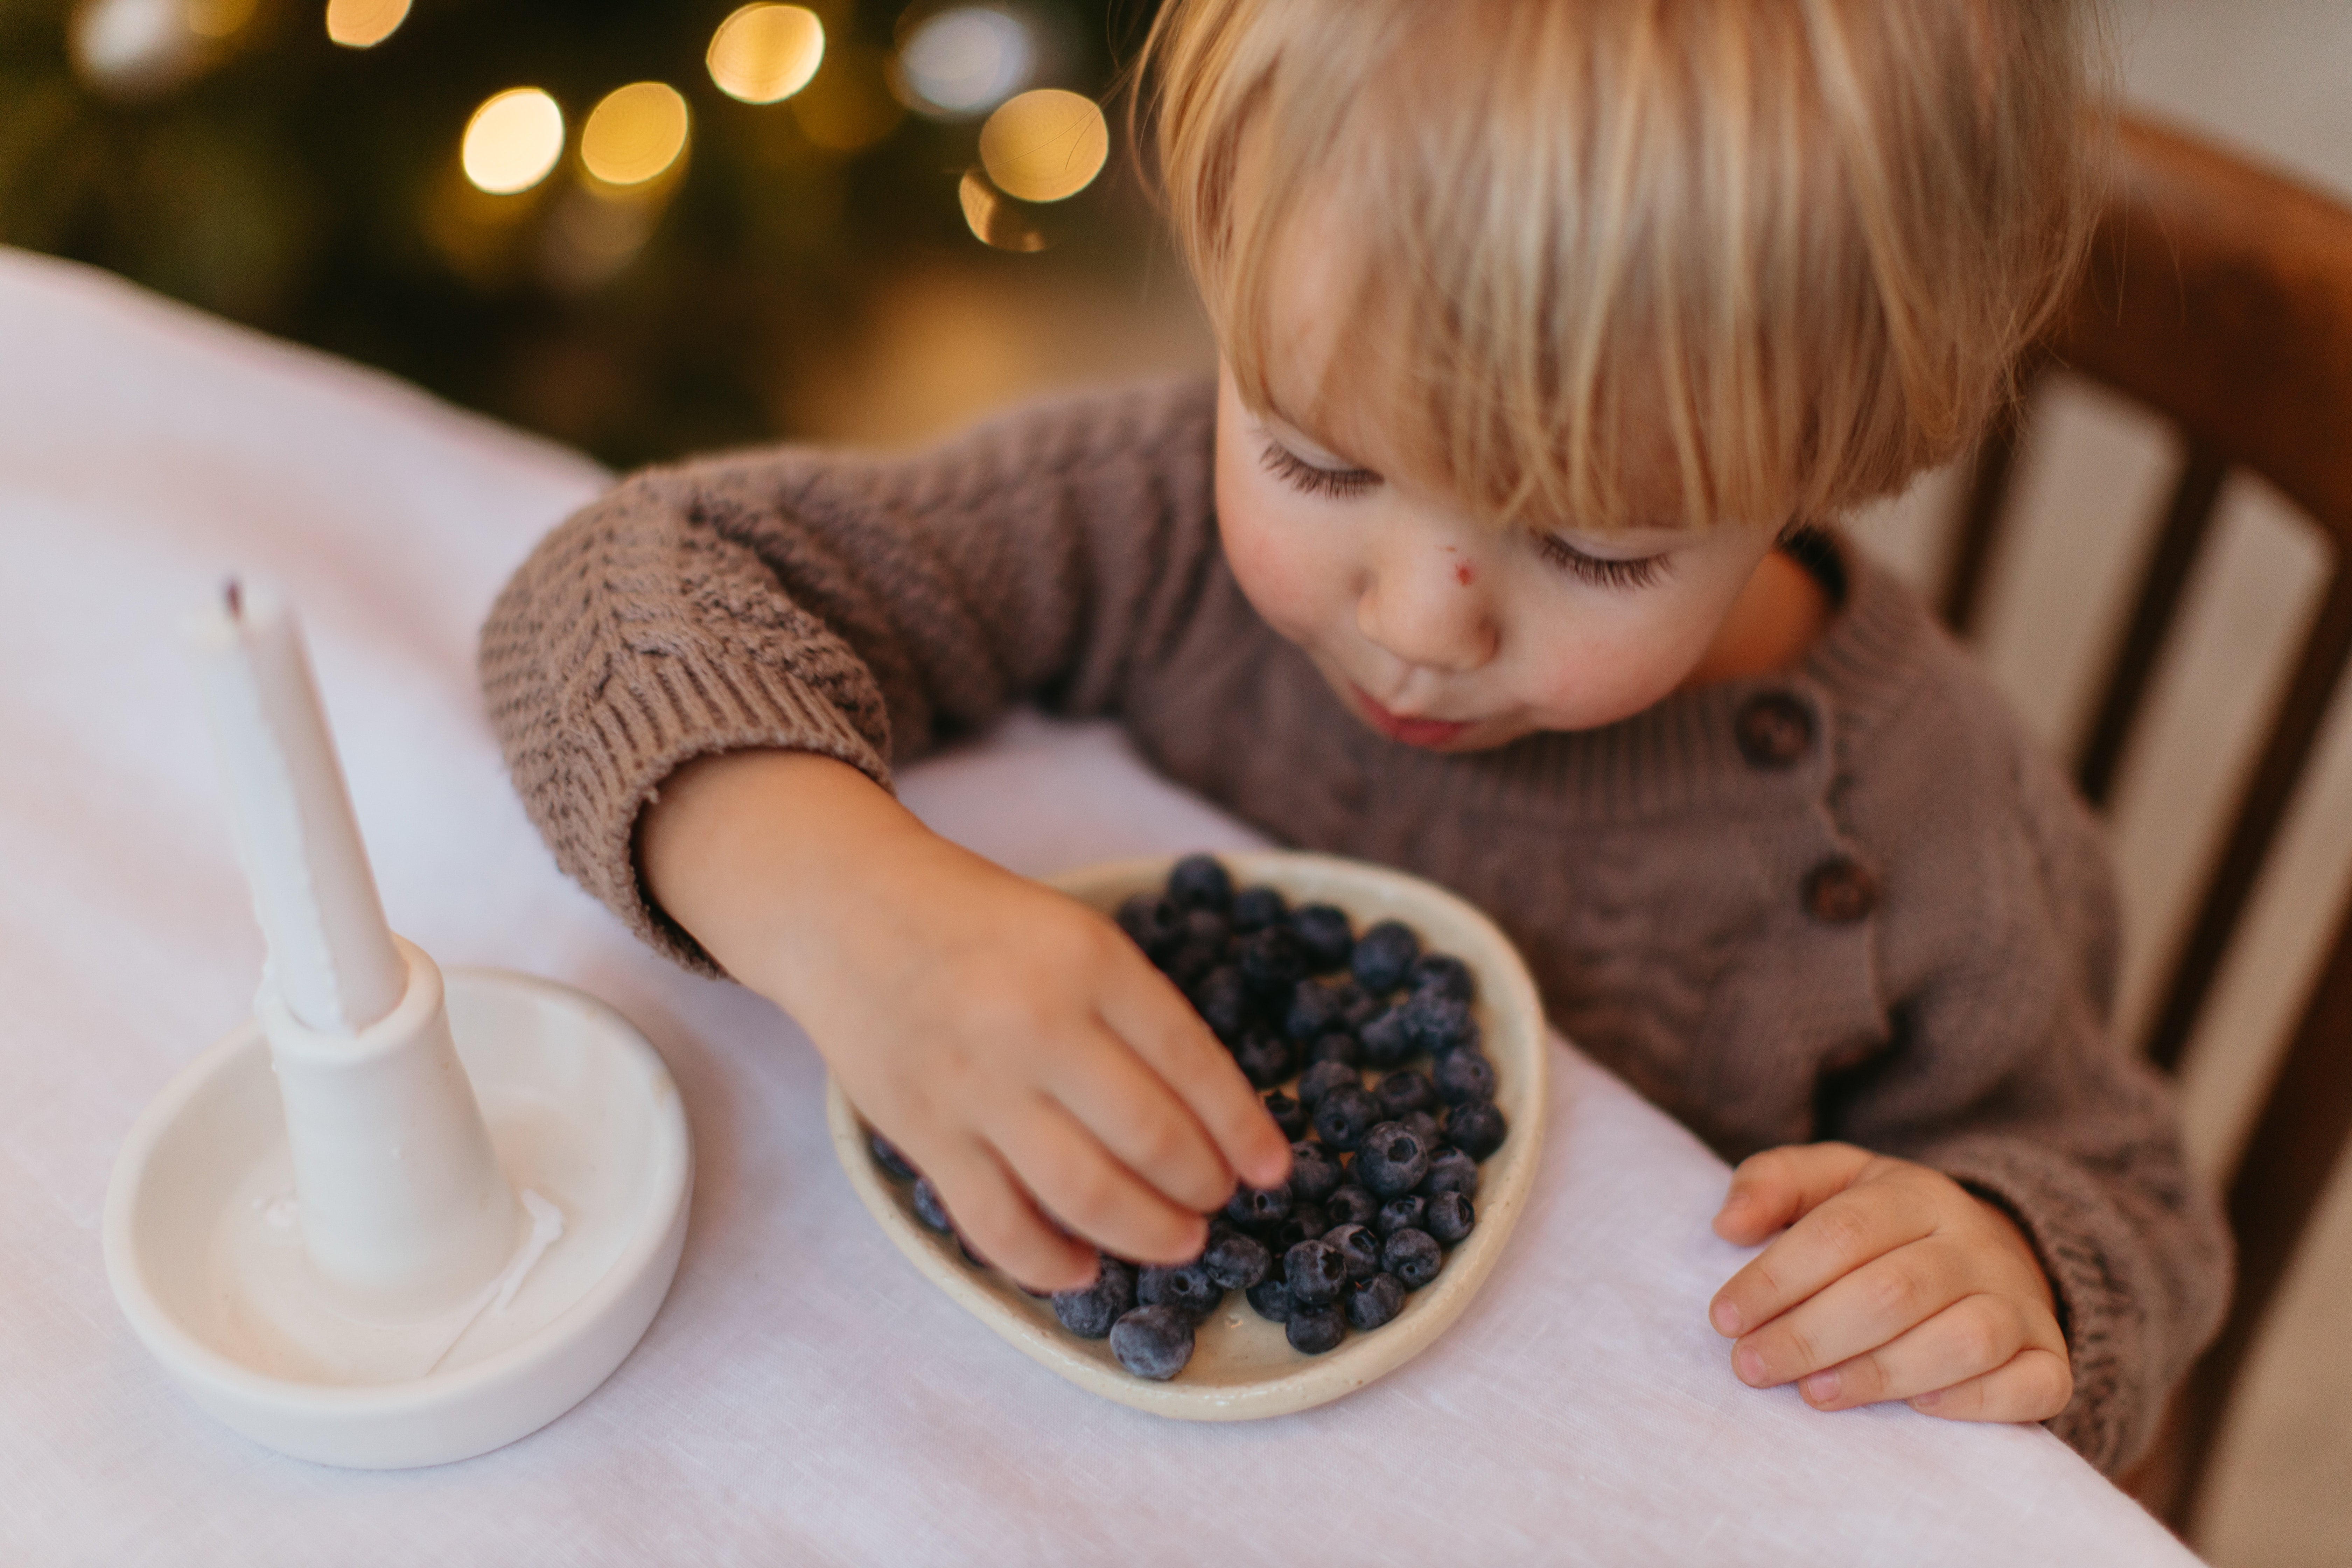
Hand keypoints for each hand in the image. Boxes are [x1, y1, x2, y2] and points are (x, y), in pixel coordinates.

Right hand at [642, 751, 1290, 1292]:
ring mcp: (975, 1086)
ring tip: (1176, 1241)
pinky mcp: (923, 1133)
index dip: (1246, 1130)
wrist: (850, 912)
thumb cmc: (983, 928)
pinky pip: (997, 1226)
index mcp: (1090, 963)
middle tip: (1216, 1200)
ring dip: (1148, 1234)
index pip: (1195, 1066)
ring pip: (1086, 1195)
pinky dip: (1049, 1263)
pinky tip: (1083, 1268)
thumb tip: (1214, 1121)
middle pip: (1152, 1140)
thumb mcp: (1080, 939)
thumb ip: (1140, 1018)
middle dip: (1204, 1188)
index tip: (1274, 1170)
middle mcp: (1036, 1025)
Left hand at [1707, 1143, 2070, 1422]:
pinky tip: (1916, 1410)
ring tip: (1813, 1394)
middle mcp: (1975, 1245)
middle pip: (1893, 1291)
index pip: (1842, 1231)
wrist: (1990, 1253)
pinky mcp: (2050, 1358)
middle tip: (1751, 1367)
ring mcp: (2020, 1303)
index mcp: (1917, 1193)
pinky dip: (1974, 1402)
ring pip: (1962, 1340)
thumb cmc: (1883, 1227)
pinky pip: (2031, 1385)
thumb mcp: (1830, 1182)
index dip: (1776, 1278)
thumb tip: (1728, 1223)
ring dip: (1880, 1373)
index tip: (1724, 1318)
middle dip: (1811, 1335)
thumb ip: (1774, 1183)